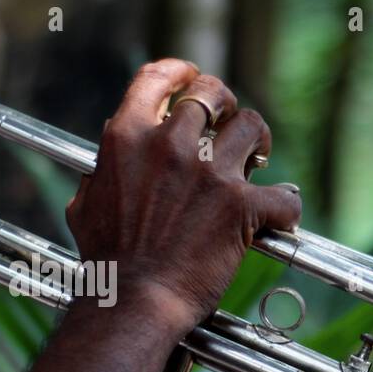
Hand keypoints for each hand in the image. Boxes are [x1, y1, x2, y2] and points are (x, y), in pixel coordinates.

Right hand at [65, 59, 300, 340]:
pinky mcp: (241, 207)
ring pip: (251, 129)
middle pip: (212, 95)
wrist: (134, 299)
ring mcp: (208, 173)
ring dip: (258, 141)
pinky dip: (285, 207)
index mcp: (128, 137)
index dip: (181, 73)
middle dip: (227, 105)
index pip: (157, 78)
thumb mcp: (87, 203)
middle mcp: (170, 145)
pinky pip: (282, 196)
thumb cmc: (107, 260)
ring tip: (259, 158)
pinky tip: (281, 216)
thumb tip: (110, 163)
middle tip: (232, 124)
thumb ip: (105, 172)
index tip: (193, 78)